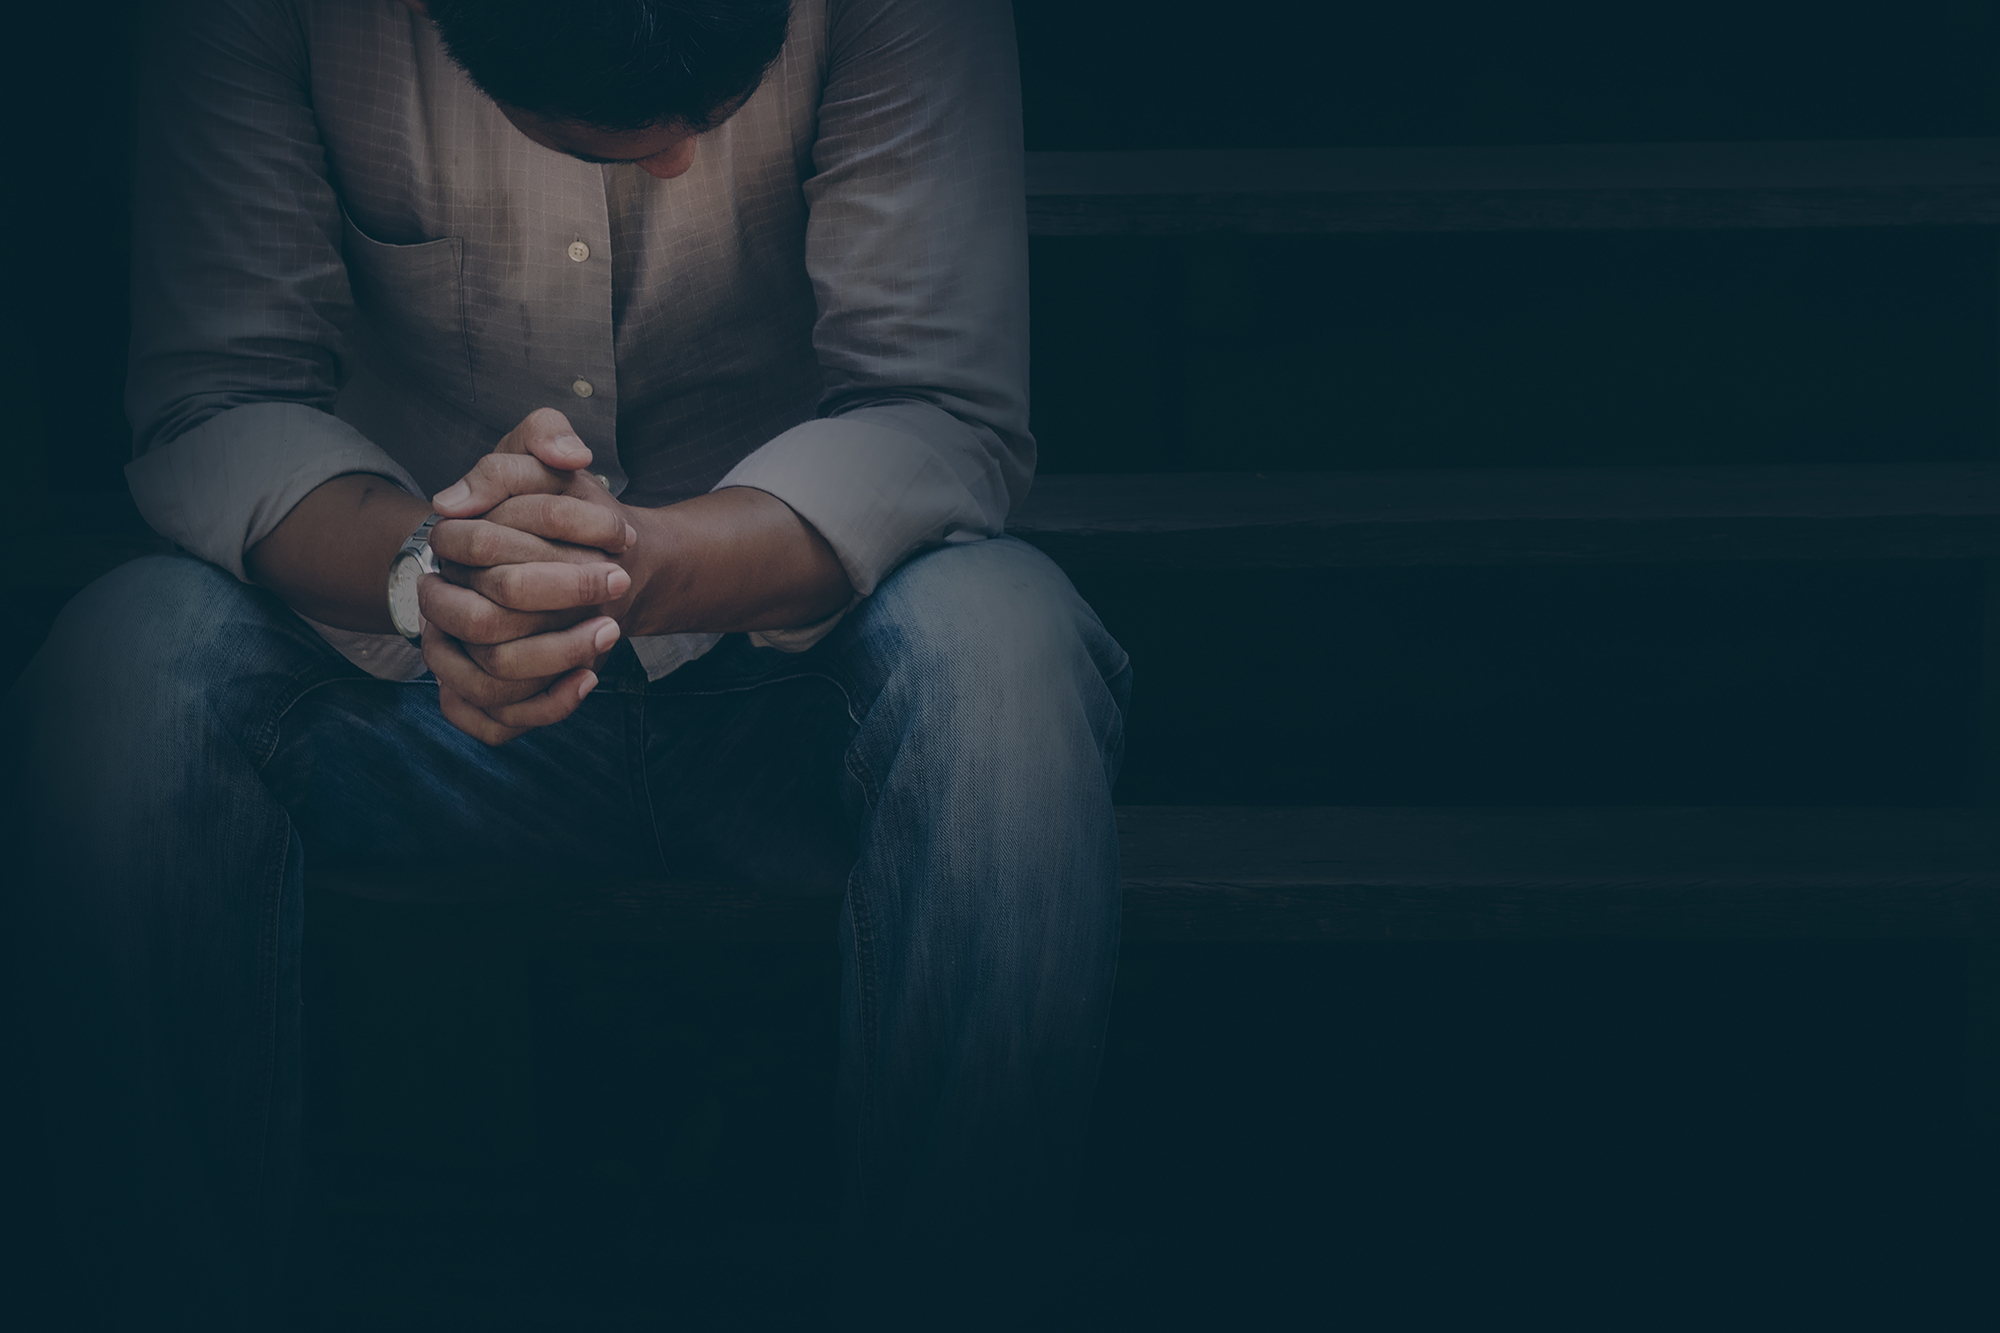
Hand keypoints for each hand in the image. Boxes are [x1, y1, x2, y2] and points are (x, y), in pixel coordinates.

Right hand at [419, 408, 638, 743]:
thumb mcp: (541, 450)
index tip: (618, 536)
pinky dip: (545, 708)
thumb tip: (567, 457)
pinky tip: (590, 681)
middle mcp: (440, 602)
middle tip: (620, 584)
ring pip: (490, 678)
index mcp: (448, 546)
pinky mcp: (474, 695)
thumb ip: (546, 433)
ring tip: (611, 632)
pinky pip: (491, 722)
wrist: (575, 560)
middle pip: (484, 621)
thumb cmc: (554, 504)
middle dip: (562, 600)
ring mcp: (452, 653)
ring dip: (559, 657)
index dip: (556, 537)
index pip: (483, 545)